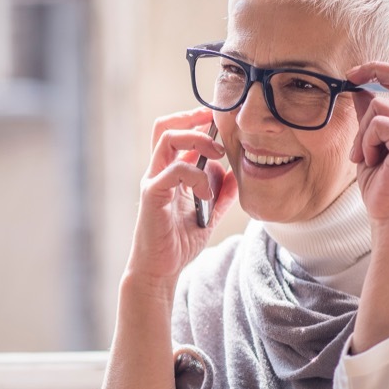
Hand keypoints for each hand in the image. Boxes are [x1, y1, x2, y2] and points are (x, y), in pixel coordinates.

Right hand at [126, 107, 237, 287]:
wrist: (160, 270)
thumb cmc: (178, 243)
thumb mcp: (209, 214)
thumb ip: (221, 193)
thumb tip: (235, 173)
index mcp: (169, 173)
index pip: (176, 133)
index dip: (196, 121)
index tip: (219, 120)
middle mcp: (158, 172)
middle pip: (166, 126)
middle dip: (193, 118)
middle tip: (217, 127)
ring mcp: (153, 181)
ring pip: (168, 139)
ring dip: (198, 141)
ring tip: (218, 154)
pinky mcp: (153, 195)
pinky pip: (174, 171)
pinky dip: (197, 176)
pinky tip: (208, 194)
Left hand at [346, 63, 388, 230]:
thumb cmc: (381, 184)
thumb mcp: (370, 144)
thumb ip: (369, 118)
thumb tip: (358, 90)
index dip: (381, 70)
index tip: (354, 73)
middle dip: (374, 69)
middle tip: (349, 76)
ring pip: (379, 107)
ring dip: (361, 133)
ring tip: (365, 157)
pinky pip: (377, 125)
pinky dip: (366, 143)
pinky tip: (373, 161)